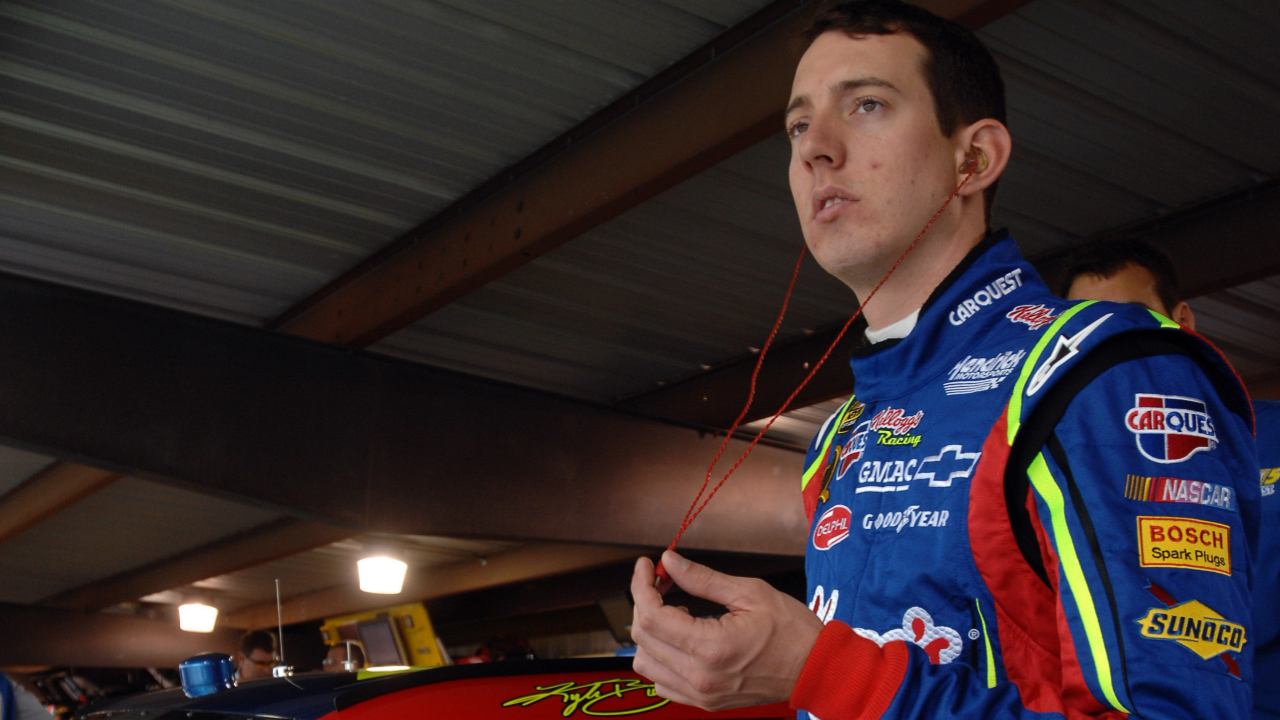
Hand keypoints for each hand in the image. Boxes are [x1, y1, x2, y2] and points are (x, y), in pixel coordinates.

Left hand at [630, 550, 822, 710]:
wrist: (814, 669)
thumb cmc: (791, 631)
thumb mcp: (749, 592)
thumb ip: (703, 578)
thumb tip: (669, 561)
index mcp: (710, 647)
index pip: (652, 615)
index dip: (641, 585)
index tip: (647, 566)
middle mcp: (699, 676)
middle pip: (643, 637)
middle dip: (644, 601)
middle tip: (663, 580)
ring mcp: (700, 693)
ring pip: (645, 663)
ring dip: (650, 632)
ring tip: (674, 611)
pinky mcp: (704, 702)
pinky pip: (662, 682)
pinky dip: (659, 657)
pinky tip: (680, 637)